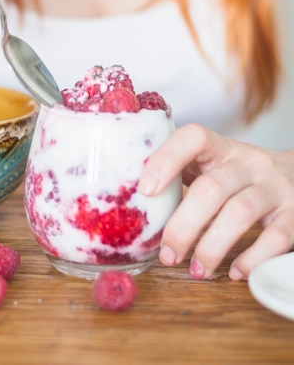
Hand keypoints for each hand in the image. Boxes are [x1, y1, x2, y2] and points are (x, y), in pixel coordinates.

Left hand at [138, 124, 293, 279]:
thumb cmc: (241, 177)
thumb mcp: (215, 165)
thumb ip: (183, 175)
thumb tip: (135, 204)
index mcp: (222, 148)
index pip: (194, 137)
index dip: (166, 159)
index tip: (145, 190)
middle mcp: (250, 163)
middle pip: (212, 188)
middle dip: (183, 225)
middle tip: (167, 254)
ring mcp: (274, 188)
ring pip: (240, 213)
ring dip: (212, 247)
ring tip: (196, 270)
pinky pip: (274, 238)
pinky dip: (251, 259)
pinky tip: (234, 272)